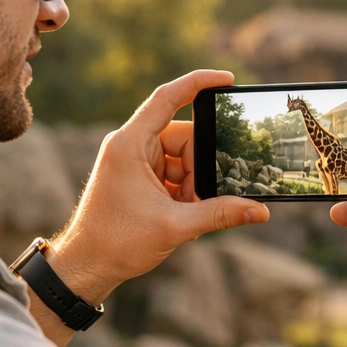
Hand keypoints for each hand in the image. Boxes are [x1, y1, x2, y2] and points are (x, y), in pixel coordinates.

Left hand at [42, 70, 268, 303]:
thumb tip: (260, 210)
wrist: (85, 266)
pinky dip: (183, 192)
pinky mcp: (136, 177)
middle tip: (201, 199)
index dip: (199, 83)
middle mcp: (129, 146)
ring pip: (181, 159)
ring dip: (192, 185)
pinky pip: (171, 173)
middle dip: (200, 168)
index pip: (168, 98)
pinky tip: (182, 216)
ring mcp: (133, 161)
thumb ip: (220, 214)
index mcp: (130, 144)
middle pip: (183, 139)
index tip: (228, 80)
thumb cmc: (117, 243)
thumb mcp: (175, 226)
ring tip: (187, 214)